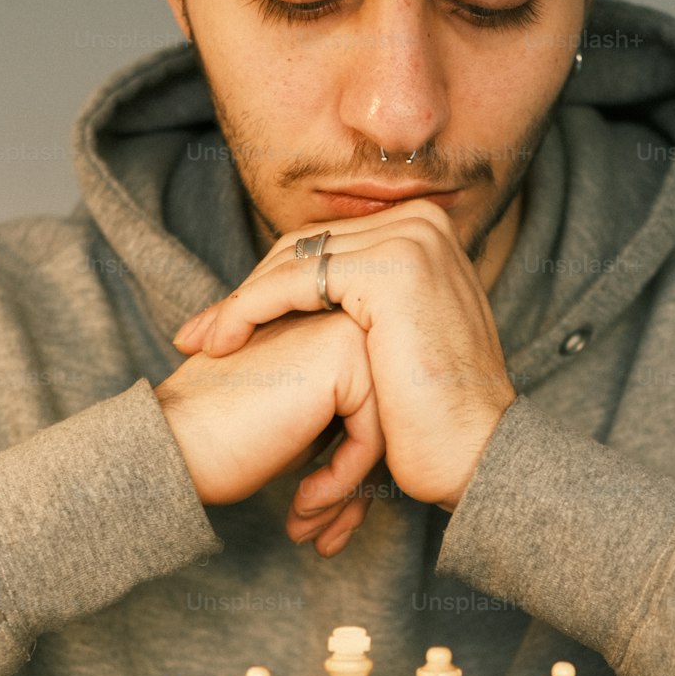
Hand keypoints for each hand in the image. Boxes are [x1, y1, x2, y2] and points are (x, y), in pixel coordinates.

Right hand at [155, 311, 382, 554]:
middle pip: (381, 418)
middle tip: (318, 533)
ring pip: (383, 430)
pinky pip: (373, 437)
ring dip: (347, 494)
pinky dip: (343, 482)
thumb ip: (343, 427)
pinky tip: (303, 503)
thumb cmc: (218, 442)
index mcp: (324, 330)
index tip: (315, 514)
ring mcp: (345, 329)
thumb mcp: (296, 431)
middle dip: (351, 488)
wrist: (169, 446)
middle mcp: (340, 318)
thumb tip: (394, 467)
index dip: (345, 470)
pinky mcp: (345, 357)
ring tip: (307, 528)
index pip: (366, 408)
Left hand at [173, 200, 515, 509]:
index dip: (268, 284)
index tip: (221, 326)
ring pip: (293, 262)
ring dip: (237, 304)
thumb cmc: (436, 414)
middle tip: (197, 335)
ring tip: (201, 345)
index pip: (326, 246)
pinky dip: (247, 310)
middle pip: (306, 248)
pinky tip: (220, 344)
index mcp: (426, 231)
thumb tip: (316, 292)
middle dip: (245, 294)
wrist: (477, 452)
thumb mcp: (399, 339)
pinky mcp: (390, 268)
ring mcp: (410, 240)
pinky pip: (294, 281)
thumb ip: (365, 304)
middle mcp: (423, 223)